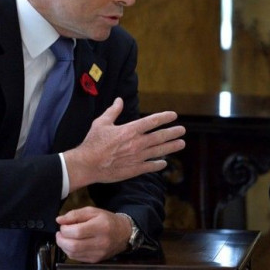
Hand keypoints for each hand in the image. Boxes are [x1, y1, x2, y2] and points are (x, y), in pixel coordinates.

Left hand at [55, 207, 130, 261]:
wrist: (123, 233)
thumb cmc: (107, 221)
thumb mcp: (93, 211)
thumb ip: (75, 214)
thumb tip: (59, 220)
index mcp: (101, 227)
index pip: (77, 232)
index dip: (65, 229)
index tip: (63, 225)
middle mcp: (101, 242)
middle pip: (73, 245)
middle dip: (61, 239)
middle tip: (61, 233)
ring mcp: (98, 253)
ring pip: (73, 253)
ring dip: (64, 246)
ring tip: (65, 238)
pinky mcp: (95, 260)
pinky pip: (76, 258)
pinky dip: (70, 251)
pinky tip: (72, 244)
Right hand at [63, 97, 185, 190]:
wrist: (87, 164)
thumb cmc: (92, 142)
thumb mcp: (102, 123)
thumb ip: (113, 111)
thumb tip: (119, 100)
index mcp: (130, 130)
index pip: (152, 121)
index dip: (164, 117)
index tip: (174, 115)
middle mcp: (137, 143)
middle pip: (160, 136)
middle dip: (173, 132)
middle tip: (182, 130)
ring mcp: (137, 157)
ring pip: (159, 151)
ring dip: (171, 147)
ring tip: (181, 144)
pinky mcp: (133, 170)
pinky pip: (150, 166)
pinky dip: (158, 164)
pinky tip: (164, 163)